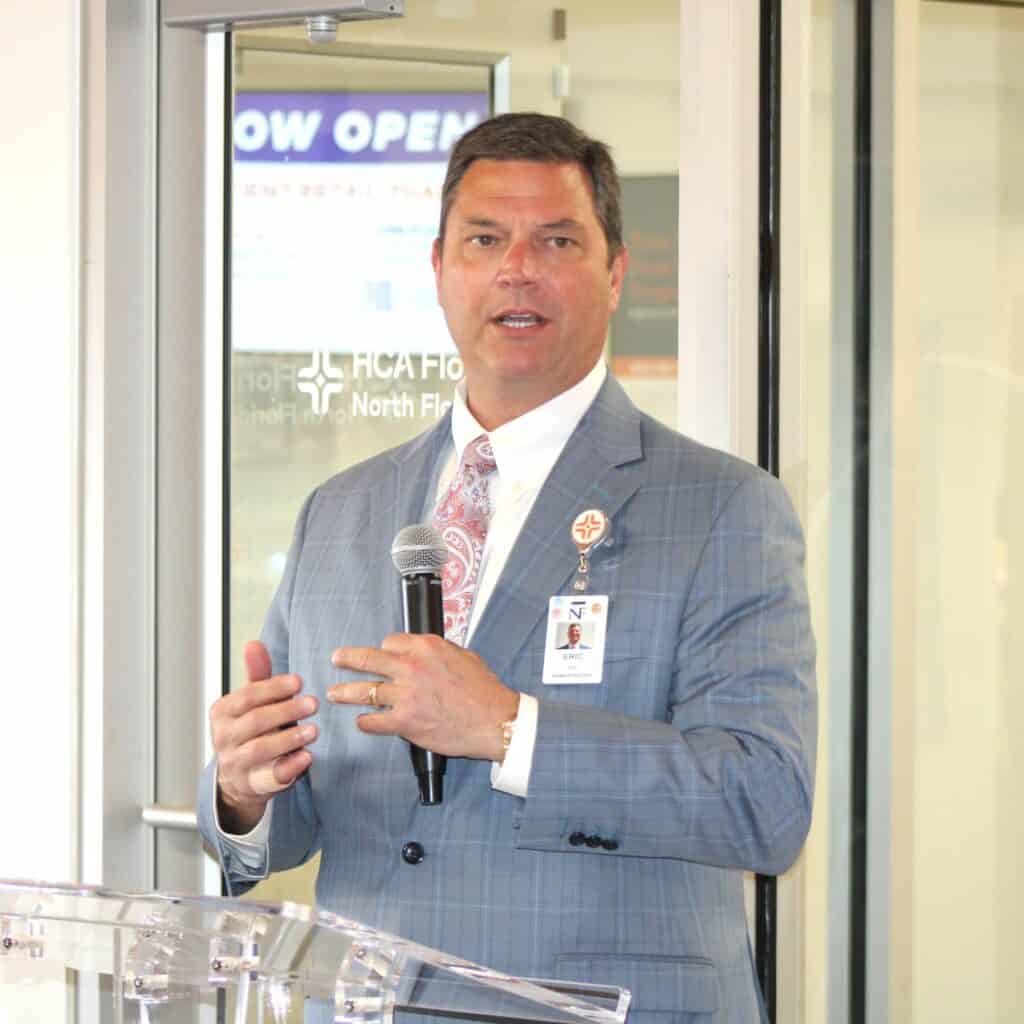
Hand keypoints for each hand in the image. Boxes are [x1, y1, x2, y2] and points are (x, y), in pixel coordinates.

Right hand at [210, 641, 318, 833]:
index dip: (274, 688)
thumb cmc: (251, 729)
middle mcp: (224, 738)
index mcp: (223, 712)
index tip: (299, 681)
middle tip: (313, 703)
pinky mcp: (251, 785)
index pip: (247, 696)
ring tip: (313, 730)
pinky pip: (269, 778)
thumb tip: (253, 644)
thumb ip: (257, 674)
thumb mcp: (252, 701)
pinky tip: (307, 757)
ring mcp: (236, 763)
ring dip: (289, 739)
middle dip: (285, 711)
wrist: (239, 775)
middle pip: (255, 722)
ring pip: (260, 750)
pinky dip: (288, 768)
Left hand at [327, 634, 519, 762]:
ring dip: (345, 692)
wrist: (495, 720)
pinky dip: (365, 721)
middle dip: (347, 659)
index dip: (383, 649)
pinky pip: (373, 720)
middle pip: (368, 659)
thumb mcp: (464, 656)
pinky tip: (362, 721)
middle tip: (337, 659)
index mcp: (426, 647)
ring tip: (335, 694)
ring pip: (364, 690)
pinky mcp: (405, 722)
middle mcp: (412, 668)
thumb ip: (440, 651)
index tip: (380, 654)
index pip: (390, 642)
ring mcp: (406, 695)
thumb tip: (425, 651)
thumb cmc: (484, 691)